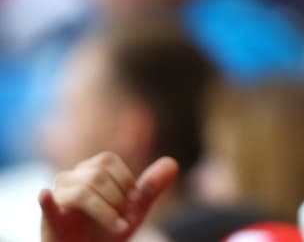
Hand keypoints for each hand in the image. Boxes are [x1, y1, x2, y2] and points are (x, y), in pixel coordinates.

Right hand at [40, 154, 177, 241]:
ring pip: (82, 191)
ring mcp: (58, 198)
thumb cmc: (108, 229)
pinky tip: (45, 195)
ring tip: (119, 228)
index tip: (136, 201)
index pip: (107, 161)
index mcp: (90, 170)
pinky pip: (47, 206)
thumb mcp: (134, 209)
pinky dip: (47, 201)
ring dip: (106, 211)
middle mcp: (71, 179)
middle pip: (97, 175)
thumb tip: (172, 163)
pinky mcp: (50, 219)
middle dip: (117, 197)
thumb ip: (151, 188)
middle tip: (126, 220)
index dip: (125, 180)